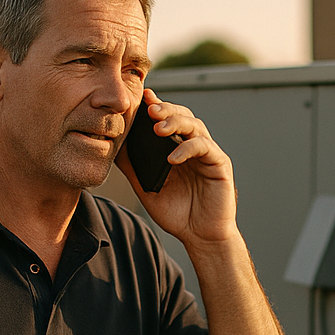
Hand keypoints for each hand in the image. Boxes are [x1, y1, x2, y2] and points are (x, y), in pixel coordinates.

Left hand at [116, 88, 240, 251]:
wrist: (200, 236)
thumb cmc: (177, 213)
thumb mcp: (146, 187)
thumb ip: (133, 166)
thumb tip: (114, 146)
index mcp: (177, 147)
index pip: (167, 120)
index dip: (156, 106)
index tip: (142, 97)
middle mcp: (194, 146)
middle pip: (182, 116)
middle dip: (165, 109)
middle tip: (149, 108)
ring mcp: (208, 154)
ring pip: (195, 126)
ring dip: (176, 123)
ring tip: (157, 128)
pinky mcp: (220, 164)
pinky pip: (205, 148)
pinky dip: (187, 149)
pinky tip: (172, 158)